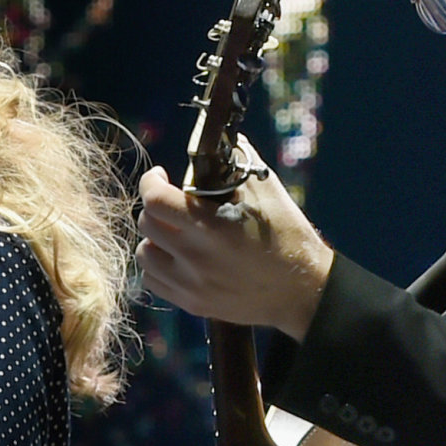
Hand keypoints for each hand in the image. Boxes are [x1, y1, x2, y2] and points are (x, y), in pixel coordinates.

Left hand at [137, 143, 333, 338]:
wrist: (302, 290)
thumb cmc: (287, 236)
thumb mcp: (268, 192)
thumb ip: (238, 162)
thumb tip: (218, 141)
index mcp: (212, 226)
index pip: (155, 200)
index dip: (151, 182)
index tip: (160, 176)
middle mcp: (196, 257)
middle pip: (147, 223)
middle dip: (155, 207)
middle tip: (173, 204)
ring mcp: (191, 285)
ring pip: (144, 253)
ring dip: (155, 238)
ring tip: (175, 233)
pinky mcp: (191, 303)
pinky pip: (152, 280)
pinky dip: (158, 265)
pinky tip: (176, 257)